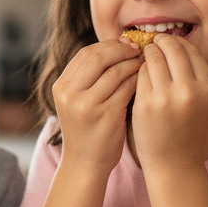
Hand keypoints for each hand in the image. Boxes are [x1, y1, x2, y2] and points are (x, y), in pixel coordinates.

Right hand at [52, 39, 142, 175]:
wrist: (85, 163)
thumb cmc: (87, 129)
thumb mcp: (76, 102)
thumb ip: (88, 78)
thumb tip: (117, 46)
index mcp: (61, 87)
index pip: (85, 54)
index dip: (108, 45)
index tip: (125, 43)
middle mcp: (70, 94)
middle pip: (99, 58)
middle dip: (122, 50)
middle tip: (139, 48)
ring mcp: (87, 106)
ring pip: (115, 72)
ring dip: (133, 63)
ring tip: (144, 61)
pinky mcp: (106, 116)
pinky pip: (126, 88)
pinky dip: (138, 79)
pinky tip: (146, 78)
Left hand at [131, 34, 207, 171]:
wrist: (173, 161)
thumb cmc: (185, 128)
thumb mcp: (200, 100)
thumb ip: (192, 75)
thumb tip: (175, 42)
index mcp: (206, 88)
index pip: (192, 50)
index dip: (179, 42)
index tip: (169, 42)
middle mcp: (189, 91)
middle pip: (173, 49)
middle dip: (161, 42)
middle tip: (153, 42)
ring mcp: (166, 97)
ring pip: (153, 58)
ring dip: (148, 53)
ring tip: (145, 55)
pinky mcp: (146, 104)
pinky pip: (140, 73)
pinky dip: (139, 69)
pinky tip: (138, 72)